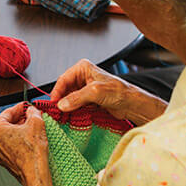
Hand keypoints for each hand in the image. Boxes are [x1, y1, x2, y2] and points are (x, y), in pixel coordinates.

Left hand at [0, 103, 49, 184]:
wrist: (34, 174)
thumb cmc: (32, 152)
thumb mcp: (36, 123)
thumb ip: (32, 111)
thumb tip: (32, 110)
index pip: (8, 112)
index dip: (20, 107)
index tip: (28, 106)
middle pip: (8, 123)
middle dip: (21, 119)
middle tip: (32, 116)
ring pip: (9, 135)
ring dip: (21, 130)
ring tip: (34, 128)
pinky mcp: (5, 160)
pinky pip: (11, 145)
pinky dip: (20, 141)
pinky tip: (30, 141)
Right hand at [50, 60, 166, 124]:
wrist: (132, 104)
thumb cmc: (119, 92)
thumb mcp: (95, 92)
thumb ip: (76, 98)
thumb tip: (61, 105)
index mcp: (83, 68)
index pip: (63, 79)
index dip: (57, 92)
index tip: (53, 104)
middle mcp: (83, 77)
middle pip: (65, 89)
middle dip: (61, 100)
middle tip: (57, 112)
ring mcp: (85, 89)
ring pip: (69, 98)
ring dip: (67, 107)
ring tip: (63, 116)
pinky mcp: (89, 100)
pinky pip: (76, 105)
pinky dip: (73, 111)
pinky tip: (71, 117)